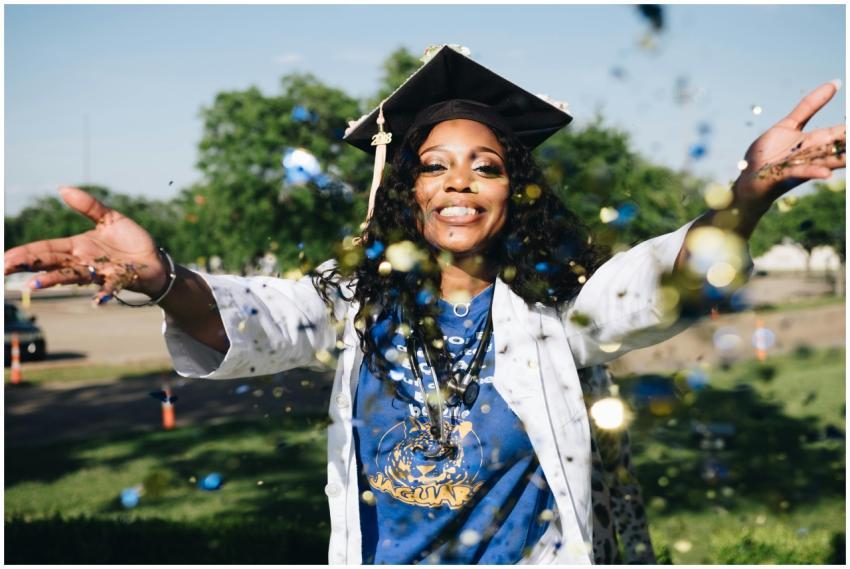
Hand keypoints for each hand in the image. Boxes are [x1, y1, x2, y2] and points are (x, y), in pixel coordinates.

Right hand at [4, 187, 167, 302]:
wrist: (155, 260)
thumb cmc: (131, 241)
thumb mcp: (110, 218)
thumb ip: (88, 206)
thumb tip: (62, 188)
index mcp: (77, 247)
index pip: (46, 249)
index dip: (25, 253)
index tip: (5, 259)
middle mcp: (83, 262)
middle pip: (51, 264)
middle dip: (28, 267)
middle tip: (5, 270)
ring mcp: (100, 272)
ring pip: (73, 276)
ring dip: (54, 280)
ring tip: (34, 285)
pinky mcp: (119, 279)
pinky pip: (110, 287)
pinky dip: (103, 294)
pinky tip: (96, 301)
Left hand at [735, 80, 845, 211]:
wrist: (750, 179)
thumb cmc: (768, 153)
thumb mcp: (788, 125)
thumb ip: (809, 106)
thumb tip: (835, 83)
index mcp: (815, 142)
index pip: (840, 133)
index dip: (848, 131)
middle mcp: (813, 155)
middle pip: (838, 148)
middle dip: (847, 146)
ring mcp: (801, 166)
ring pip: (827, 162)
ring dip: (842, 160)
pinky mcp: (786, 175)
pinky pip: (802, 174)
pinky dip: (814, 173)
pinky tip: (827, 174)